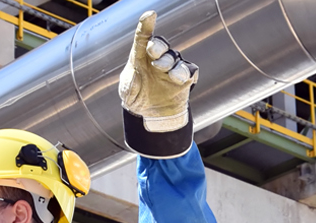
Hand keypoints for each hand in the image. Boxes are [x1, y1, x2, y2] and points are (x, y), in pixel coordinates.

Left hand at [118, 10, 198, 155]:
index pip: (143, 37)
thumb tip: (137, 76)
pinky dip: (184, 72)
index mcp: (140, 57)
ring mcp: (171, 68)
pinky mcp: (184, 79)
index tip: (150, 15)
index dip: (146, 25)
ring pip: (175, 57)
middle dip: (158, 46)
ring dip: (169, 62)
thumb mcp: (127, 91)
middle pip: (161, 44)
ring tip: (163, 71)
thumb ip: (130, 82)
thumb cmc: (137, 96)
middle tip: (153, 52)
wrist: (152, 115)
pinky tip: (177, 79)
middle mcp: (157, 58)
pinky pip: (189, 70)